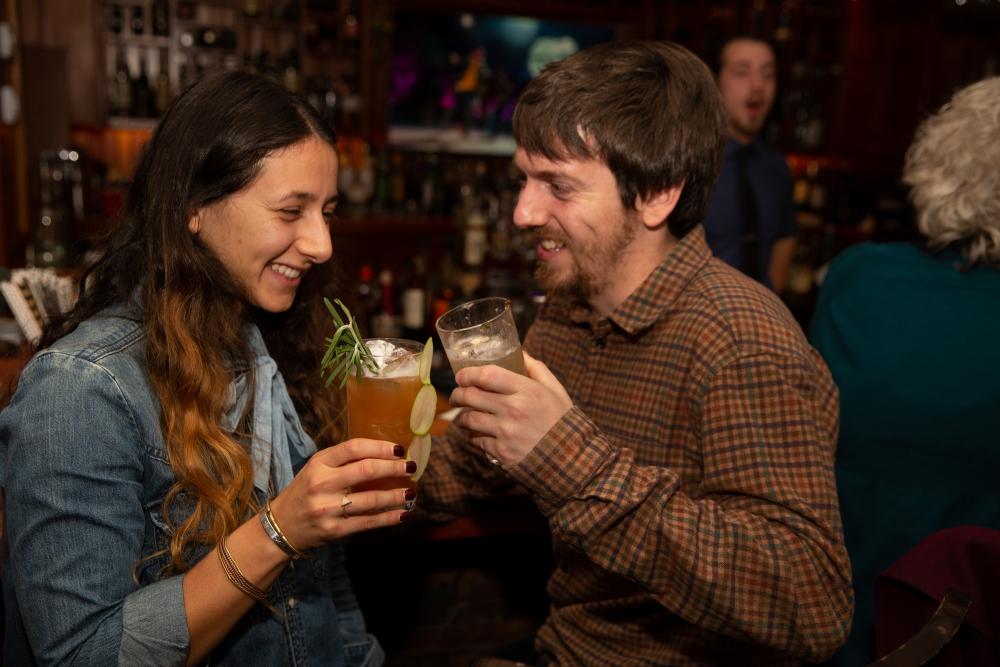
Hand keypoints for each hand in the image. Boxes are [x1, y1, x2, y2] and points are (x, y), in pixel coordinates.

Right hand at [268, 439, 413, 549]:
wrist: (281, 525)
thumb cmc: (305, 491)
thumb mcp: (316, 468)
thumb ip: (343, 461)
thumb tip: (384, 456)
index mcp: (319, 463)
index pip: (354, 448)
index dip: (380, 447)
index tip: (399, 449)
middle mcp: (322, 483)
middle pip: (366, 470)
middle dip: (394, 468)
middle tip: (410, 467)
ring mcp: (327, 508)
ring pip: (371, 499)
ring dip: (396, 496)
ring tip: (411, 492)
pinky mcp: (333, 530)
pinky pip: (368, 523)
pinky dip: (388, 518)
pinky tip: (402, 514)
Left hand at [450, 351, 572, 466]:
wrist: (571, 459)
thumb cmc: (562, 421)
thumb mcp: (555, 390)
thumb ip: (537, 369)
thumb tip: (520, 353)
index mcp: (526, 390)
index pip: (486, 375)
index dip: (468, 373)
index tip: (461, 375)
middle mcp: (513, 410)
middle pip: (470, 396)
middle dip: (457, 394)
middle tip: (457, 395)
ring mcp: (506, 433)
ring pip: (468, 419)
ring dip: (461, 416)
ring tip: (462, 415)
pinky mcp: (502, 452)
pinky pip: (476, 440)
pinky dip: (473, 436)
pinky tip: (476, 433)